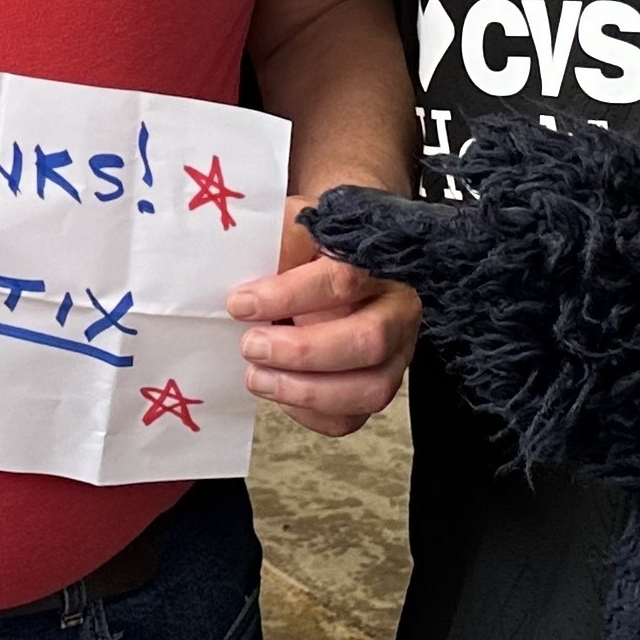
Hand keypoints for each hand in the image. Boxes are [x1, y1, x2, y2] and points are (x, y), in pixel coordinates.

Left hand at [226, 197, 418, 434]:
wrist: (331, 263)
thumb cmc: (314, 243)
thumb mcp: (300, 222)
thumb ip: (282, 238)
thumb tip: (248, 268)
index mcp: (381, 262)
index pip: (343, 280)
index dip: (288, 296)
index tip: (240, 304)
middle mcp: (398, 311)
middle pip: (368, 341)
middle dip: (302, 352)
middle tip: (251, 345)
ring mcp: (394, 355)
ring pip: (370, 389)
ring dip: (306, 391)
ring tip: (257, 377)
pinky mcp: (375, 387)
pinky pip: (351, 417)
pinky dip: (311, 414)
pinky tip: (279, 391)